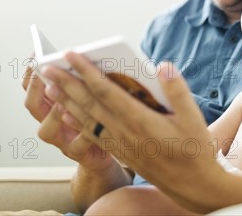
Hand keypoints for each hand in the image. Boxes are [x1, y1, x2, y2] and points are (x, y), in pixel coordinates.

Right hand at [22, 66, 114, 172]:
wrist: (111, 148)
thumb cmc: (99, 117)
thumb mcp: (89, 94)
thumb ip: (82, 80)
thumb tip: (82, 56)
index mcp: (51, 105)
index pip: (31, 87)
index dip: (32, 72)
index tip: (36, 55)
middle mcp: (51, 122)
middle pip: (33, 106)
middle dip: (35, 88)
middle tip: (43, 72)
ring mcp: (62, 139)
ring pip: (46, 130)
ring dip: (53, 115)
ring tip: (61, 103)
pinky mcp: (79, 153)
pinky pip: (76, 146)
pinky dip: (81, 137)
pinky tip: (89, 128)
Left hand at [42, 53, 224, 204]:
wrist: (192, 185)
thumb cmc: (194, 149)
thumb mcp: (194, 118)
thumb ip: (177, 90)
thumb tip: (163, 66)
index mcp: (141, 120)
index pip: (106, 91)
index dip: (87, 72)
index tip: (71, 55)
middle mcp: (125, 132)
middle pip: (89, 104)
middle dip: (66, 83)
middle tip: (47, 67)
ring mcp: (120, 144)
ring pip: (86, 118)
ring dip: (65, 101)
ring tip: (49, 85)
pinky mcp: (121, 152)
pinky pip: (92, 134)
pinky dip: (77, 121)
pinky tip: (67, 112)